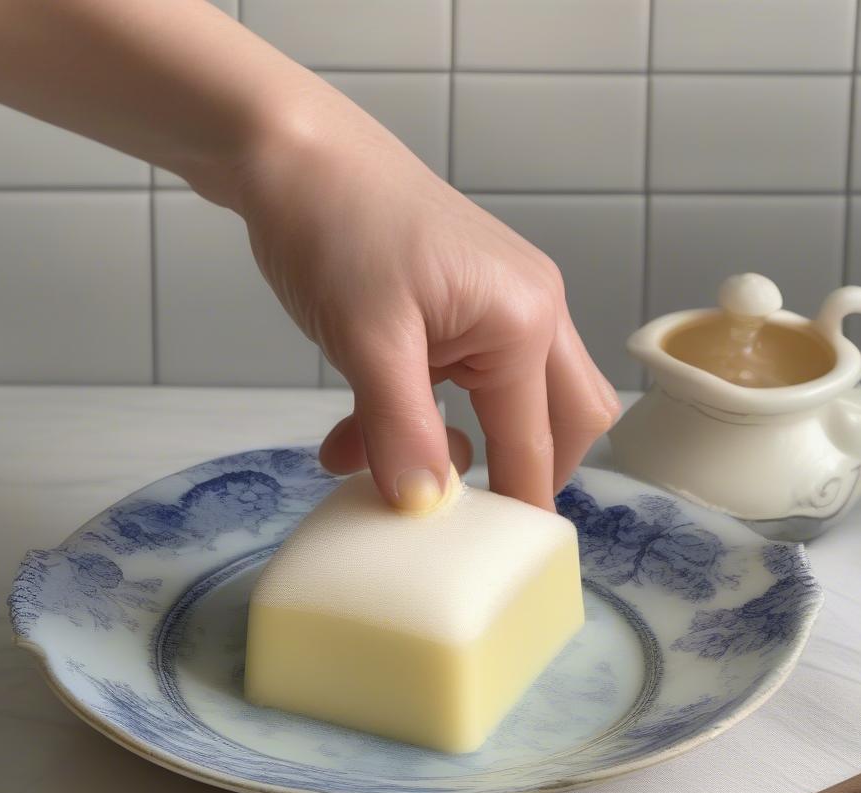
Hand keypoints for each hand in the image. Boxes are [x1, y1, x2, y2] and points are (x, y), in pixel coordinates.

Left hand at [215, 81, 618, 511]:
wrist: (295, 155)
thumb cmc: (338, 229)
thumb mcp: (368, 340)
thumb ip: (401, 428)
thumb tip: (425, 506)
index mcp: (524, 322)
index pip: (534, 443)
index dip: (519, 510)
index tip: (502, 569)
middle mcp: (529, 313)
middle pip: (565, 419)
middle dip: (526, 473)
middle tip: (474, 519)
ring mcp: (495, 306)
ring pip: (512, 402)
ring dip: (463, 446)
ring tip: (391, 474)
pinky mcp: (457, 307)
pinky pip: (462, 380)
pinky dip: (424, 416)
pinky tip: (357, 436)